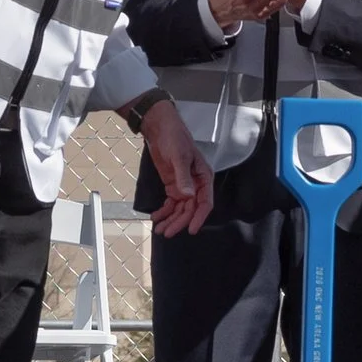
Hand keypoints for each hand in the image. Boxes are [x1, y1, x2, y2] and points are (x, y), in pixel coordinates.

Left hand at [136, 98, 213, 236]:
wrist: (160, 128)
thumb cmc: (174, 138)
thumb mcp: (178, 157)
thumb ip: (183, 177)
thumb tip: (188, 196)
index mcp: (203, 177)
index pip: (205, 202)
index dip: (198, 217)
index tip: (191, 230)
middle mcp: (196, 184)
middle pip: (190, 209)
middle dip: (179, 222)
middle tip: (167, 232)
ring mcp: (184, 186)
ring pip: (180, 209)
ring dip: (171, 220)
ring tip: (159, 229)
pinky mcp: (173, 185)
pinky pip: (171, 203)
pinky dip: (164, 211)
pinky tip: (156, 217)